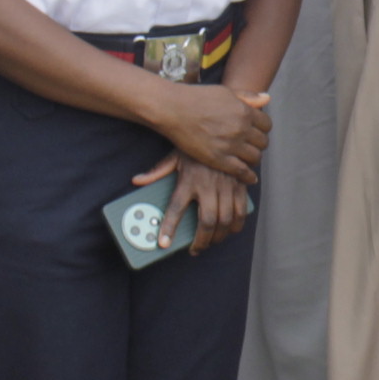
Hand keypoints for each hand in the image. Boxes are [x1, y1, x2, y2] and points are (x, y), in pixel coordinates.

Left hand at [139, 153, 254, 251]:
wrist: (223, 130)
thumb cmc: (195, 146)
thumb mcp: (174, 156)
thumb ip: (157, 172)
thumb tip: (137, 181)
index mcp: (188, 180)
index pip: (176, 209)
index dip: (169, 228)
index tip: (163, 244)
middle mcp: (208, 185)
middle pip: (206, 222)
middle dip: (201, 241)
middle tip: (196, 249)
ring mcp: (226, 186)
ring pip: (225, 220)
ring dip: (219, 236)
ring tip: (212, 242)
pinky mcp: (240, 185)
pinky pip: (241, 211)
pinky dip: (237, 224)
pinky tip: (230, 230)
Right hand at [147, 83, 270, 183]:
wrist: (173, 109)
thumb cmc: (197, 98)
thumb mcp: (225, 92)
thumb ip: (247, 97)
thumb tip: (267, 98)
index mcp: (244, 111)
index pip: (266, 125)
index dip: (262, 129)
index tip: (257, 132)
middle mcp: (240, 129)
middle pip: (262, 142)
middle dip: (258, 144)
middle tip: (252, 146)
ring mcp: (230, 145)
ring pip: (254, 157)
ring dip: (253, 158)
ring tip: (247, 159)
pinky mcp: (218, 159)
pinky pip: (241, 171)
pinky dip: (248, 176)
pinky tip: (249, 177)